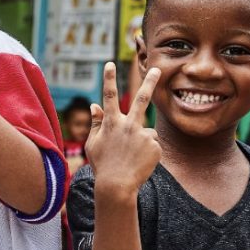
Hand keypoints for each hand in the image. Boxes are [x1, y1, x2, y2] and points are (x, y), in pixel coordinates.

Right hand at [85, 62, 161, 198]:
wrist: (117, 185)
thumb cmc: (102, 165)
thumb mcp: (93, 144)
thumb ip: (96, 123)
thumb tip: (94, 105)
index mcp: (111, 123)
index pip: (109, 96)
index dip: (108, 79)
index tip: (110, 63)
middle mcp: (128, 125)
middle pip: (142, 99)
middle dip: (149, 82)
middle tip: (156, 69)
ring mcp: (142, 135)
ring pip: (147, 131)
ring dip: (142, 142)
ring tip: (133, 158)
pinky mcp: (155, 146)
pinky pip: (153, 145)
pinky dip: (148, 153)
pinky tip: (140, 163)